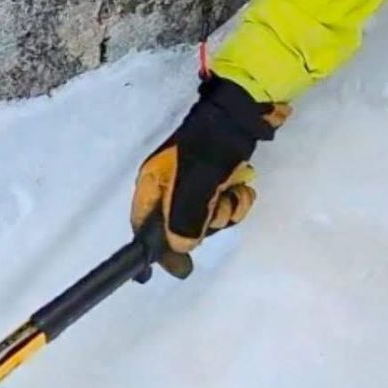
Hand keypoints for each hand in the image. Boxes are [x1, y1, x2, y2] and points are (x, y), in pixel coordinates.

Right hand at [131, 77, 288, 276]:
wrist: (243, 113)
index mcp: (153, 184)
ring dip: (226, 211)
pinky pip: (225, 204)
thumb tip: (179, 250)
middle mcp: (170, 186)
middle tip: (218, 207)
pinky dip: (237, 200)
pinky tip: (244, 187)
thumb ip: (184, 220)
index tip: (154, 274)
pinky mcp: (219, 179)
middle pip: (180, 228)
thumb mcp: (194, 185)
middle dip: (204, 224)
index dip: (150, 252)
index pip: (143, 226)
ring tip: (234, 191)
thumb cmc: (212, 146)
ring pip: (208, 218)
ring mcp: (195, 183)